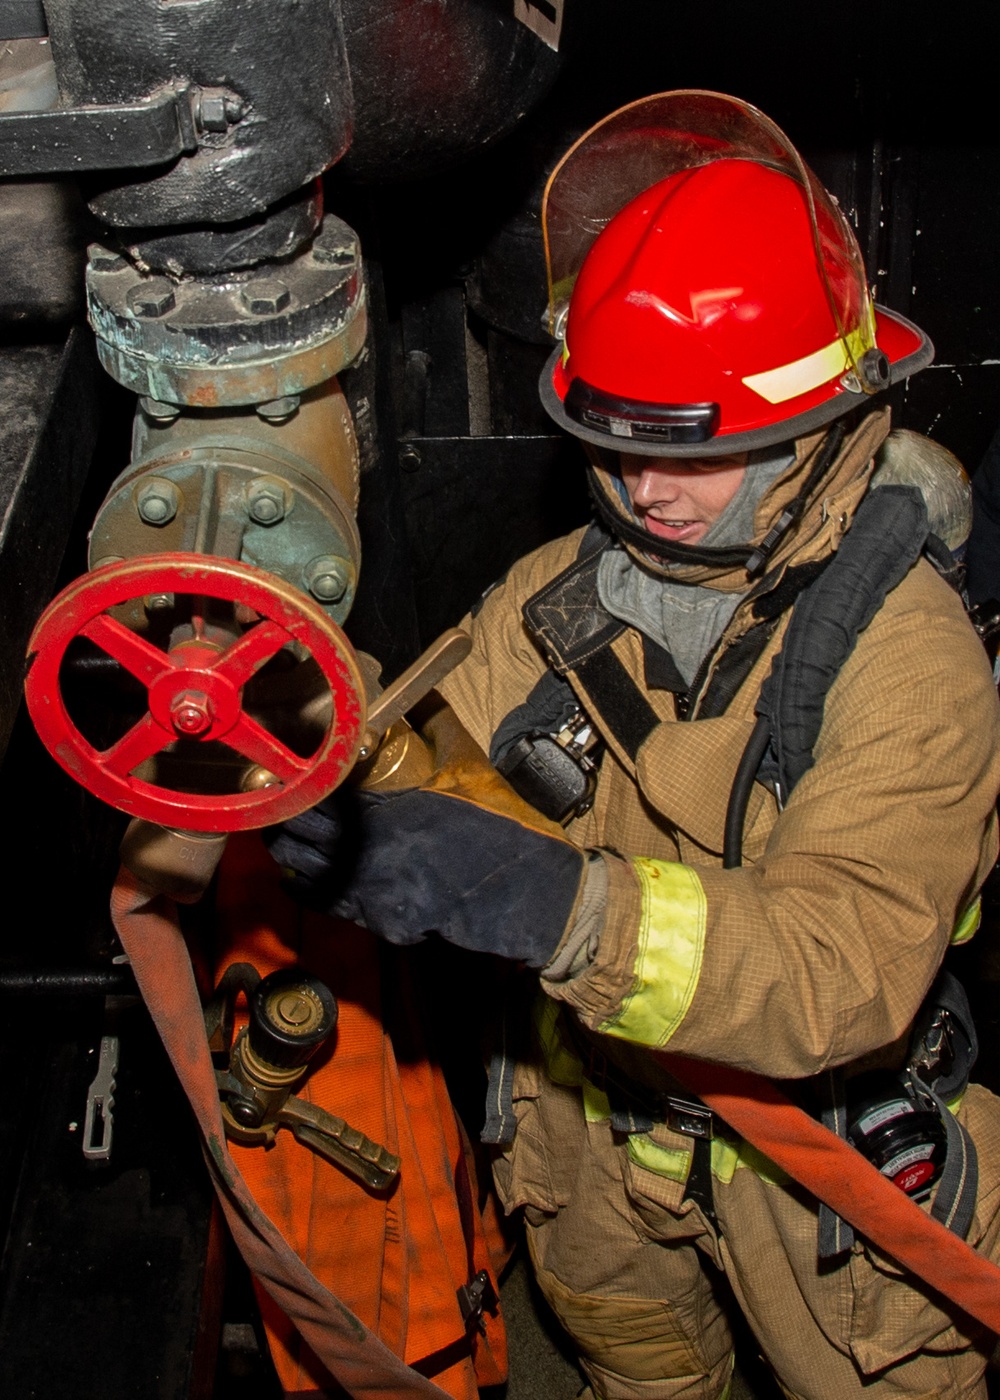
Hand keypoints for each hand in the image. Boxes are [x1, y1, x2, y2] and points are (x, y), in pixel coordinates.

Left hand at [266, 705, 587, 966]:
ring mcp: (369, 894)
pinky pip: (322, 901)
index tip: (285, 760)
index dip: (296, 776)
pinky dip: (304, 883)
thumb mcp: (469, 765)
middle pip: (297, 831)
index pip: (317, 791)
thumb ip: (436, 725)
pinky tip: (299, 868)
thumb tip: (420, 692)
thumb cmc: (500, 827)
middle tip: (275, 790)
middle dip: (283, 808)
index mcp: (385, 812)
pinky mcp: (377, 920)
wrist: (527, 891)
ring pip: (301, 869)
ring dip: (287, 846)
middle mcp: (367, 856)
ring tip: (282, 825)